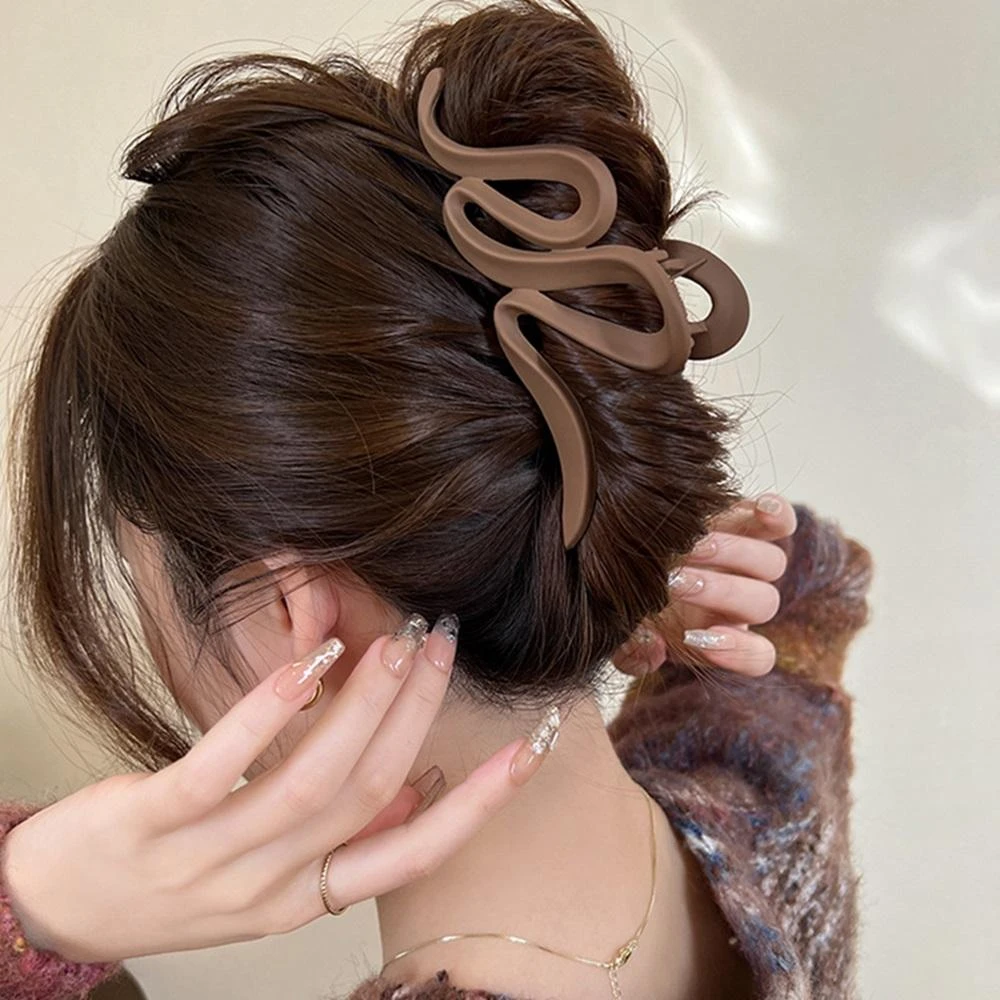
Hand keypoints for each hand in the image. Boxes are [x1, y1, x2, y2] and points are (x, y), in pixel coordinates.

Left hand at [0, 619, 541, 963]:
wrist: (58, 911)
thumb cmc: (171, 880)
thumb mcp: (266, 880)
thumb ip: (341, 839)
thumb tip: (417, 787)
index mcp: (305, 898)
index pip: (410, 856)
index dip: (478, 805)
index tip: (529, 748)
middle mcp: (269, 888)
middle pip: (370, 795)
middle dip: (417, 713)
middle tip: (441, 642)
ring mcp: (210, 860)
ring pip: (313, 780)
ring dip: (364, 702)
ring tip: (393, 641)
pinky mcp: (152, 823)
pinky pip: (221, 768)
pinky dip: (270, 714)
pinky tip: (307, 664)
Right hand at [613, 493, 796, 677]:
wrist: (630, 546)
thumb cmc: (628, 597)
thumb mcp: (620, 632)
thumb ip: (632, 653)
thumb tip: (651, 647)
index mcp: (720, 634)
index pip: (756, 656)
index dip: (736, 650)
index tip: (695, 638)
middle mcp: (741, 599)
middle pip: (762, 603)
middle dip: (719, 593)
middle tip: (675, 582)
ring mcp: (750, 560)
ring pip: (771, 564)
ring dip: (734, 555)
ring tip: (691, 546)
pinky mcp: (751, 520)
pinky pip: (782, 521)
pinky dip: (776, 515)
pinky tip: (759, 509)